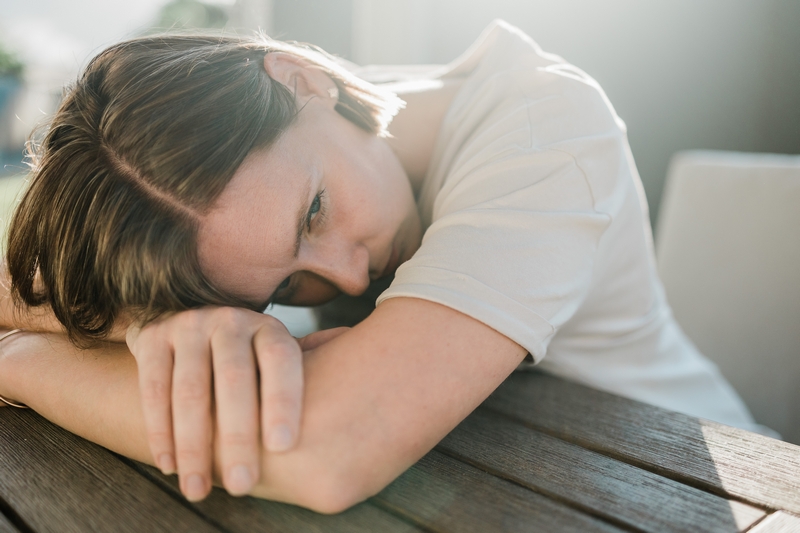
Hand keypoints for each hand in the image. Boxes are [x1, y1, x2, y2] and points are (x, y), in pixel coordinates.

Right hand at [127, 307, 307, 500]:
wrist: (187, 321)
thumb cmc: (248, 357)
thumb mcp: (277, 356)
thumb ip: (311, 369)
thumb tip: (367, 383)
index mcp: (269, 329)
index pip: (281, 362)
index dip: (283, 401)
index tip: (284, 446)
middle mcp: (231, 321)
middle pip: (235, 381)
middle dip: (238, 437)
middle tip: (244, 485)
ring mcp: (190, 326)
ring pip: (190, 392)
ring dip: (193, 447)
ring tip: (198, 490)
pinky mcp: (153, 337)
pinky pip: (155, 389)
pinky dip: (161, 432)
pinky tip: (169, 466)